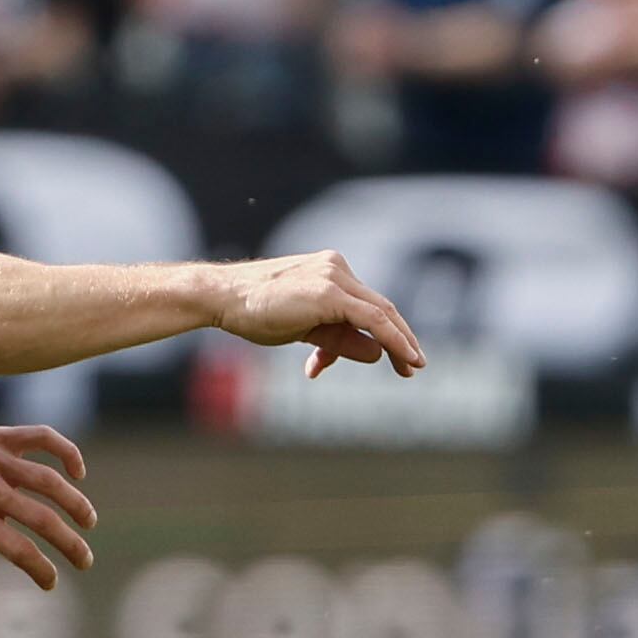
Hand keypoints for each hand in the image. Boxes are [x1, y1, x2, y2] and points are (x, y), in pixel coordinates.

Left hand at [0, 408, 95, 605]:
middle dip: (70, 544)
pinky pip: (42, 438)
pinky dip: (66, 451)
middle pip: (42, 519)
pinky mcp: (0, 437)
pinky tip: (77, 473)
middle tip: (84, 561)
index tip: (51, 582)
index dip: (41, 570)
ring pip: (49, 481)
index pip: (19, 550)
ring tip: (88, 522)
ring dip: (75, 502)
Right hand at [217, 251, 427, 378]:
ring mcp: (335, 277)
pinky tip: (405, 356)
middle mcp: (337, 269)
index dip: (385, 333)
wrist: (223, 299)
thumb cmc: (254, 313)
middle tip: (414, 366)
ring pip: (380, 313)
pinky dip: (392, 338)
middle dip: (400, 339)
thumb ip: (338, 340)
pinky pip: (372, 318)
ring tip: (411, 368)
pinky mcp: (330, 292)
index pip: (365, 306)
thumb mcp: (304, 331)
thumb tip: (376, 353)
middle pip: (380, 307)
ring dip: (400, 342)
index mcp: (330, 272)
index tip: (396, 358)